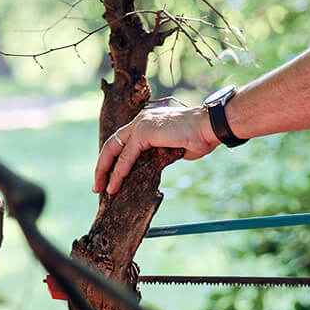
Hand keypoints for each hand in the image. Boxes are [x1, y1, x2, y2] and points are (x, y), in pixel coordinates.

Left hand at [92, 104, 218, 194]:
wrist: (211, 127)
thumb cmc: (201, 137)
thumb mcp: (176, 148)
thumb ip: (163, 153)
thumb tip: (159, 163)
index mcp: (148, 121)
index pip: (123, 141)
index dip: (114, 159)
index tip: (109, 176)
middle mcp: (140, 120)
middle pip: (112, 144)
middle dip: (102, 166)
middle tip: (98, 186)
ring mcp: (141, 124)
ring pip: (114, 149)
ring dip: (105, 171)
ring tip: (100, 189)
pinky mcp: (144, 132)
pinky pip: (126, 157)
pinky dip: (118, 172)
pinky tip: (114, 185)